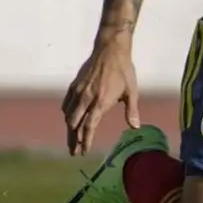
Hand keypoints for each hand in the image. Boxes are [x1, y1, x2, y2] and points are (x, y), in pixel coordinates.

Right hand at [62, 32, 139, 155]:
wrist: (110, 50)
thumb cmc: (124, 71)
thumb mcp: (132, 91)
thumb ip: (132, 110)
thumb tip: (135, 127)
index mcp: (101, 102)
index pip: (89, 127)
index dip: (86, 141)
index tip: (85, 151)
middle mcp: (86, 98)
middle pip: (75, 125)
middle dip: (74, 140)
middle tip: (74, 152)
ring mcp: (78, 91)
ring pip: (69, 115)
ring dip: (69, 130)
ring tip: (71, 140)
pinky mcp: (74, 85)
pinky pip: (66, 104)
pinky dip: (66, 114)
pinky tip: (69, 120)